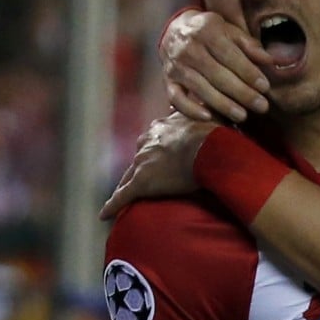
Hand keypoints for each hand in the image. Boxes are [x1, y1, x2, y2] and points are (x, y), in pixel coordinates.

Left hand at [100, 112, 219, 218]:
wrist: (209, 146)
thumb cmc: (215, 132)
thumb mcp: (211, 114)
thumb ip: (204, 109)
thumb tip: (208, 104)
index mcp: (162, 127)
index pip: (154, 139)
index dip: (157, 148)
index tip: (159, 155)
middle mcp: (147, 142)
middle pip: (139, 157)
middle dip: (141, 166)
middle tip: (145, 177)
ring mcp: (142, 162)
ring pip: (128, 176)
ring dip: (126, 185)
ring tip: (122, 197)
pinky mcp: (141, 183)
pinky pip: (122, 197)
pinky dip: (112, 206)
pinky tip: (104, 216)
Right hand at [161, 9, 273, 122]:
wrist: (176, 30)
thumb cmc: (211, 33)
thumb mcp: (231, 31)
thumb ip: (250, 46)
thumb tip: (271, 61)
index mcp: (207, 30)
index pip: (230, 55)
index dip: (248, 72)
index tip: (265, 87)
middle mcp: (189, 47)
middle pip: (217, 74)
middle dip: (242, 92)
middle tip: (261, 106)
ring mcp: (176, 65)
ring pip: (200, 88)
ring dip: (222, 104)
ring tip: (243, 116)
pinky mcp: (167, 80)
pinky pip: (176, 97)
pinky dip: (190, 109)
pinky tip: (209, 117)